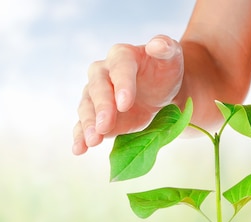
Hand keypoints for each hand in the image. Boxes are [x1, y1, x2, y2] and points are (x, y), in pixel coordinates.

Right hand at [73, 35, 183, 154]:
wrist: (160, 91)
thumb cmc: (165, 70)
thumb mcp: (171, 56)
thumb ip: (166, 47)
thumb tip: (156, 45)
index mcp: (122, 56)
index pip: (119, 68)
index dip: (122, 85)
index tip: (125, 104)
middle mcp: (103, 73)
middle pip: (97, 88)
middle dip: (101, 108)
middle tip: (104, 126)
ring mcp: (96, 95)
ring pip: (87, 107)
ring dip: (88, 125)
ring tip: (92, 141)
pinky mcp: (96, 115)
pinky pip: (84, 125)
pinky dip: (80, 137)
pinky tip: (79, 149)